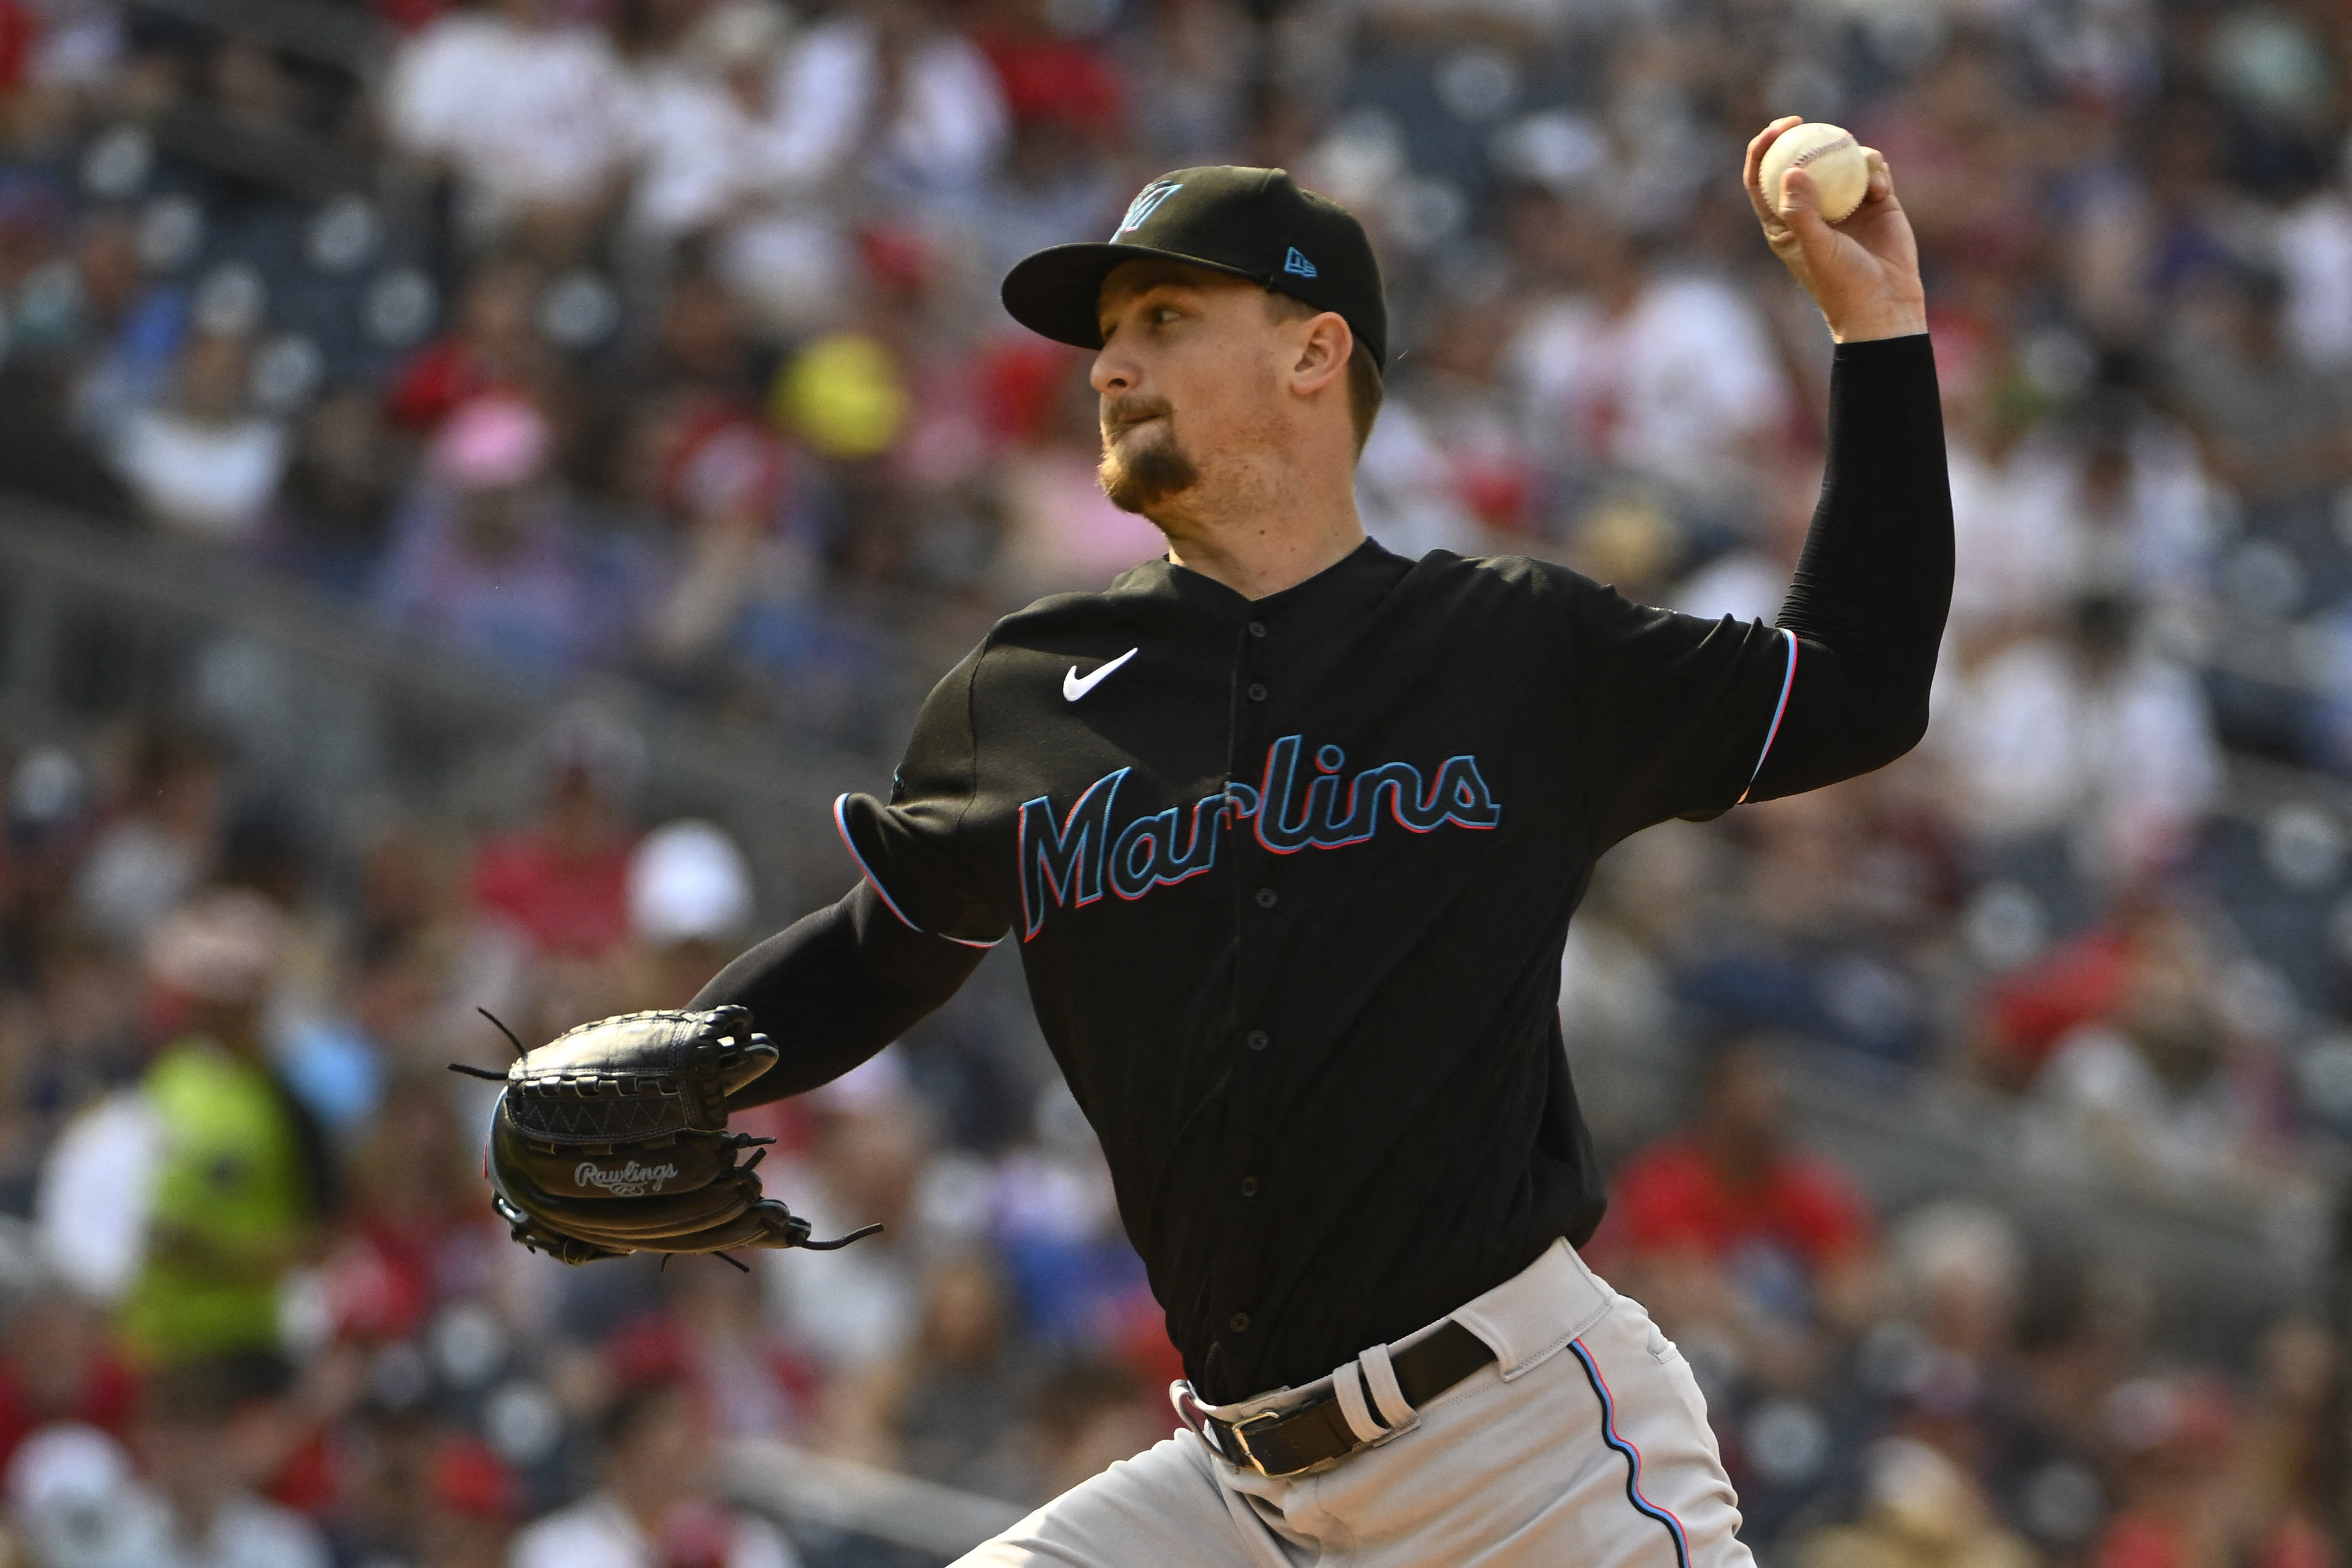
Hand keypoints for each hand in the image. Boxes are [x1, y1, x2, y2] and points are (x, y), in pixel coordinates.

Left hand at [1743, 117, 1926, 343]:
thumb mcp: (1817, 249)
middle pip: (1798, 160)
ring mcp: (1843, 202)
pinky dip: (1875, 170)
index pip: (1762, 179)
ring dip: (1847, 154)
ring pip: (1839, 161)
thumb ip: (1802, 212)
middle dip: (1800, 135)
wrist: (1885, 304)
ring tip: (1861, 173)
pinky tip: (1880, 190)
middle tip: (1805, 121)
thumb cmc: (1842, 284)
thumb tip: (1790, 170)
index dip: (1763, 149)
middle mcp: (1811, 208)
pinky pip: (1871, 170)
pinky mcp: (1875, 201)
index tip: (1777, 128)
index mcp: (1783, 222)